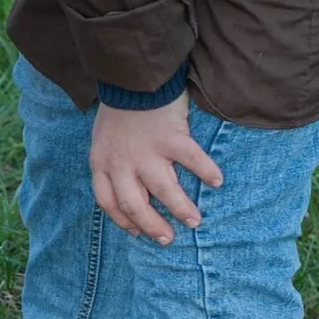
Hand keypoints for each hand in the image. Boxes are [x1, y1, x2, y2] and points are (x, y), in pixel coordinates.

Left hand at [89, 94, 223, 245]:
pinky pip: (191, 160)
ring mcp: (146, 152)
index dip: (123, 221)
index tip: (138, 232)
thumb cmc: (118, 112)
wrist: (131, 79)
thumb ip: (112, 165)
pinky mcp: (170, 138)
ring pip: (165, 191)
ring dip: (181, 208)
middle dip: (153, 226)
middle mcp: (122, 163)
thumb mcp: (102, 142)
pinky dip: (206, 172)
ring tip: (194, 221)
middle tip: (168, 238)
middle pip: (135, 205)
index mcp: (101, 164)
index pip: (108, 203)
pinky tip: (216, 181)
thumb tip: (129, 191)